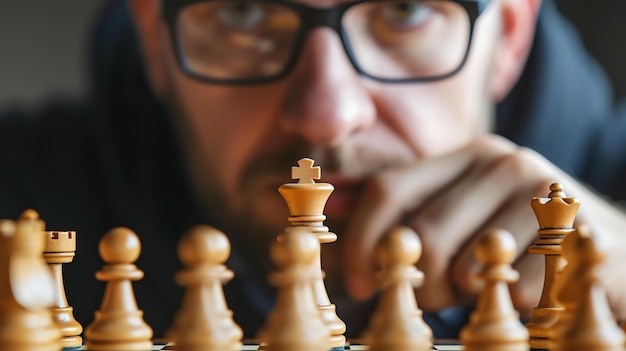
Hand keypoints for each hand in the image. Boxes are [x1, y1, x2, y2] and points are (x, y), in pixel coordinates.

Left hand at [341, 134, 625, 318]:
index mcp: (465, 156)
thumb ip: (408, 213)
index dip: (361, 240)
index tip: (359, 283)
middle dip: (416, 282)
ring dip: (459, 296)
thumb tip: (335, 220)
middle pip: (421, 234)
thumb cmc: (519, 235)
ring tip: (480, 288)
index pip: (388, 189)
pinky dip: (507, 304)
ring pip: (463, 267)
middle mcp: (503, 164)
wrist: (612, 245)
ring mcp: (542, 196)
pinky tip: (524, 290)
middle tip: (433, 296)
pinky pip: (512, 290)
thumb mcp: (464, 211)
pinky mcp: (575, 236)